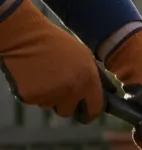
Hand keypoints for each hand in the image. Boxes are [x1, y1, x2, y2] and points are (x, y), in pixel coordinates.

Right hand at [0, 0, 103, 121]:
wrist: (25, 35)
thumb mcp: (84, 56)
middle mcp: (72, 90)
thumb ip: (94, 77)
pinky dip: (32, 92)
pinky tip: (32, 76)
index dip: (90, 114)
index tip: (85, 114)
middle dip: (64, 104)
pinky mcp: (32, 95)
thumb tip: (108, 93)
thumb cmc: (56, 43)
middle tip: (56, 87)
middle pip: (69, 111)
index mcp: (88, 80)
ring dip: (48, 96)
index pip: (95, 109)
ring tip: (43, 76)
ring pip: (50, 106)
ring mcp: (51, 94)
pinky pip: (34, 101)